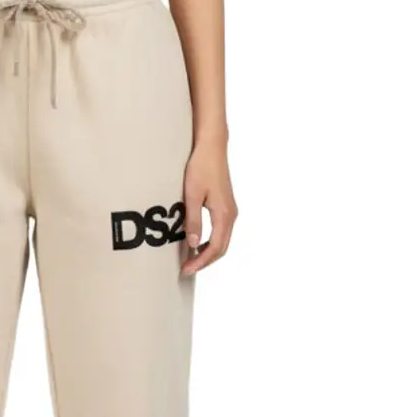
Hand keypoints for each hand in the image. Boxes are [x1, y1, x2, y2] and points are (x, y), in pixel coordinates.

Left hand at [181, 140, 237, 275]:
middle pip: (221, 248)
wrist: (212, 147)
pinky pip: (221, 231)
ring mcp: (230, 211)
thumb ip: (193, 221)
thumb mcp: (192, 195)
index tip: (187, 269)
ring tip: (190, 259)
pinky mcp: (226, 206)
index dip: (200, 262)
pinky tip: (197, 243)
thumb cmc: (201, 167)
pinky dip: (210, 242)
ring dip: (208, 253)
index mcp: (224, 215)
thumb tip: (192, 244)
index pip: (215, 248)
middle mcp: (231, 215)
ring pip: (222, 241)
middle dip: (204, 261)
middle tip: (187, 269)